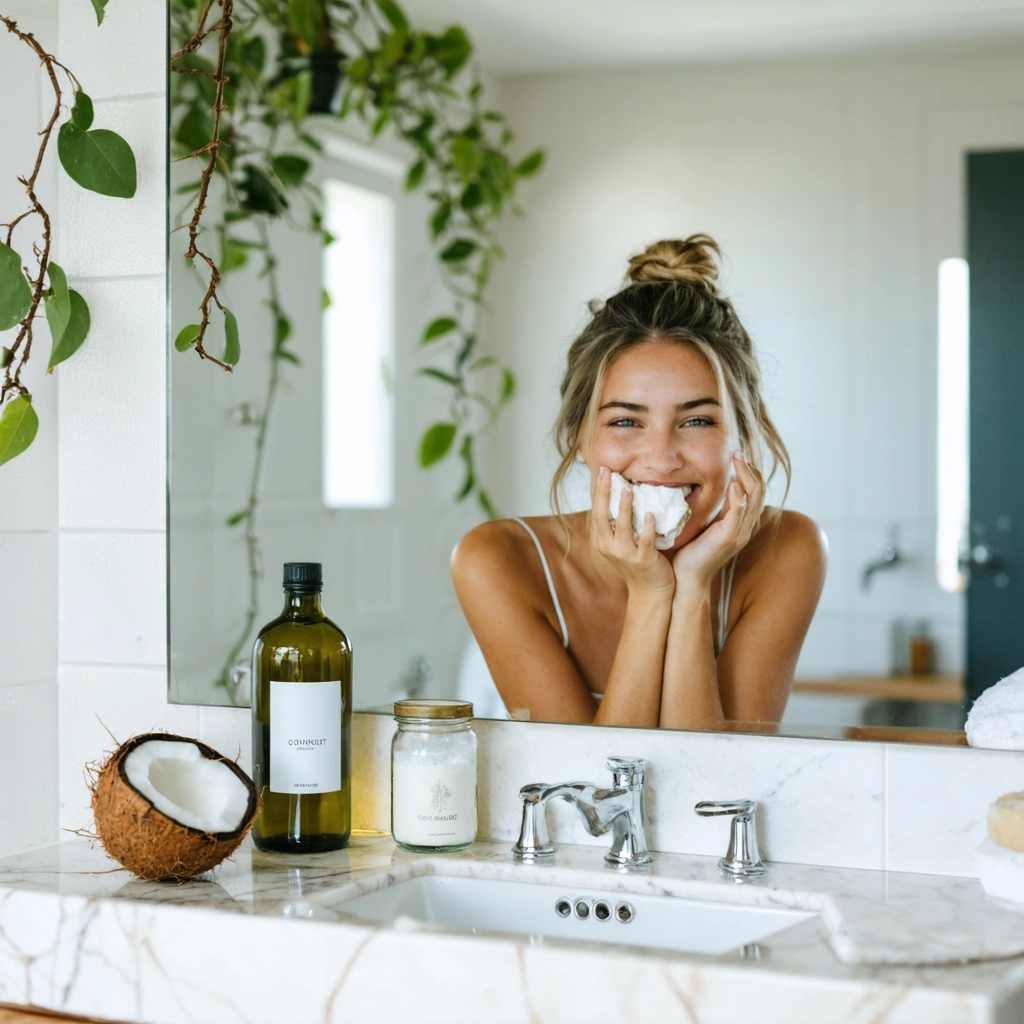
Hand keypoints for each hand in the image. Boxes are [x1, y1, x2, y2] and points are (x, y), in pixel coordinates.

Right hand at [590, 466, 675, 599]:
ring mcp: (626, 555)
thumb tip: (620, 494)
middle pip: (602, 516)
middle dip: (604, 492)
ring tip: (627, 489)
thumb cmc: (637, 562)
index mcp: (602, 540)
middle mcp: (609, 547)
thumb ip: (618, 524)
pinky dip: (648, 529)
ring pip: (622, 528)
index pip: (597, 511)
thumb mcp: (621, 543)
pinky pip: (645, 543)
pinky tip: (652, 514)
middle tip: (607, 471)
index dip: (598, 490)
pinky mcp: (644, 561)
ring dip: (624, 508)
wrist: (650, 591)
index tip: (602, 470)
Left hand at [670, 453, 765, 591]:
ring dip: (746, 477)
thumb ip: (716, 509)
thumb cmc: (692, 551)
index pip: (754, 492)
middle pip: (758, 492)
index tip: (738, 456)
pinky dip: (738, 498)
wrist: (686, 577)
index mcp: (740, 523)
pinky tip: (733, 484)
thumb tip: (712, 488)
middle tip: (738, 453)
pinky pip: (738, 515)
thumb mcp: (707, 525)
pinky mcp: (728, 538)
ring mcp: (739, 533)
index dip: (750, 472)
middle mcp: (745, 527)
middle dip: (750, 469)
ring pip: (752, 500)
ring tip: (738, 460)